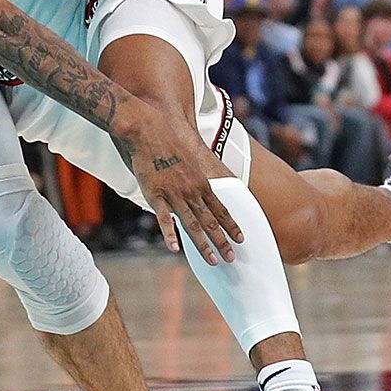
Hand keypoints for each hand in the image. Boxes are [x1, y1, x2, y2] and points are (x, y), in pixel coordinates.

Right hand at [120, 106, 243, 264]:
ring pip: (193, 224)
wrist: (149, 130)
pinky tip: (175, 249)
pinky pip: (165, 219)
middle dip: (223, 241)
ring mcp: (175, 194)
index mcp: (201, 182)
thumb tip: (201, 184)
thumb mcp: (189, 158)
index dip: (231, 225)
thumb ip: (195, 175)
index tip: (241, 238)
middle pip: (211, 221)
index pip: (221, 209)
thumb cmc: (168, 141)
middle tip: (232, 258)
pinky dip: (171, 235)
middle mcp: (192, 190)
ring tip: (213, 260)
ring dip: (204, 245)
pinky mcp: (156, 195)